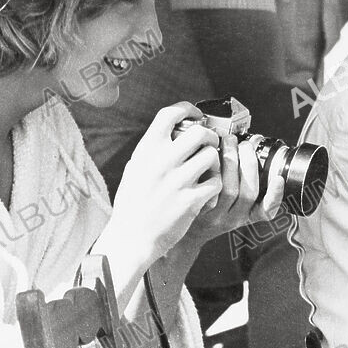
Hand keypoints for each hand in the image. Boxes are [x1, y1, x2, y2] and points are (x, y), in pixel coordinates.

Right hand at [111, 103, 223, 265]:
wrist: (131, 238)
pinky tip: (207, 191)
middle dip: (210, 137)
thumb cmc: (134, 202)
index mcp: (146, 150)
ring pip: (212, 156)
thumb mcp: (136, 167)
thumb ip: (154, 148)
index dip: (187, 109)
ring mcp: (177, 181)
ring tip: (209, 170)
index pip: (169, 114)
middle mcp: (162, 162)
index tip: (197, 115)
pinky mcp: (191, 201)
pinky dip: (215, 185)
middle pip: (200, 133)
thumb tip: (177, 129)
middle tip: (210, 145)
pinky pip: (216, 182)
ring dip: (216, 162)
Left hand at [184, 134, 285, 244]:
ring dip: (232, 161)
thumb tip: (253, 142)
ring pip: (229, 189)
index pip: (267, 211)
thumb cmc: (211, 209)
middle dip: (249, 163)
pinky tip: (212, 154)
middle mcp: (232, 218)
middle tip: (244, 144)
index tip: (278, 178)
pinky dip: (213, 168)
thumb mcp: (233, 202)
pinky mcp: (197, 207)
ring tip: (228, 142)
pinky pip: (208, 188)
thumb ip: (244, 178)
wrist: (183, 227)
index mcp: (246, 216)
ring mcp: (214, 214)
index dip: (275, 195)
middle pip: (248, 192)